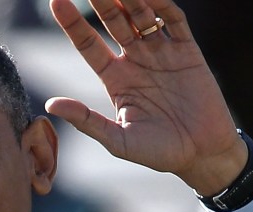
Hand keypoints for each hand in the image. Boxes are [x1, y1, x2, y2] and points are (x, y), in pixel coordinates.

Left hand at [45, 0, 245, 194]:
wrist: (201, 155)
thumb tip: (51, 104)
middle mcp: (136, 60)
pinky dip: (163, 5)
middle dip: (100, 1)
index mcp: (115, 79)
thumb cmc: (158, 152)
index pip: (88, 44)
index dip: (72, 23)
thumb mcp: (117, 140)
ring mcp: (162, 53)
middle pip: (113, 22)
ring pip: (141, 15)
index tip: (56, 1)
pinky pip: (174, 21)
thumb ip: (86, 121)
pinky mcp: (188, 52)